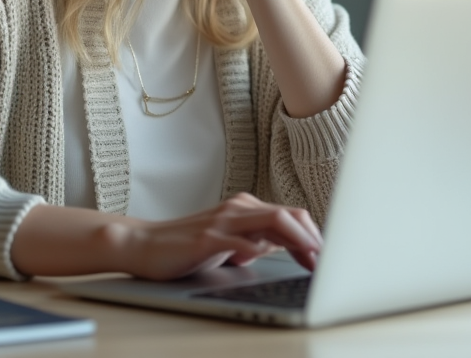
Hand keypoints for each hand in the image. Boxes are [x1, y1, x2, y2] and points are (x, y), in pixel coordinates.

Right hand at [112, 193, 322, 280]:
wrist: (143, 244)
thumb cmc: (185, 245)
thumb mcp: (228, 241)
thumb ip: (256, 240)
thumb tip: (286, 246)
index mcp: (245, 208)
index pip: (291, 215)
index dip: (313, 234)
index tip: (327, 256)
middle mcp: (237, 209)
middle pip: (289, 215)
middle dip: (313, 238)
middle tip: (327, 262)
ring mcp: (223, 221)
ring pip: (273, 221)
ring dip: (299, 241)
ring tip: (313, 261)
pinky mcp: (208, 238)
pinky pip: (242, 241)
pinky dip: (261, 250)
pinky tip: (270, 261)